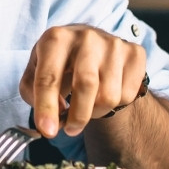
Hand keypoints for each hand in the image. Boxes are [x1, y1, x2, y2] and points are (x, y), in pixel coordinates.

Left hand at [20, 26, 147, 138]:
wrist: (91, 46)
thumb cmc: (59, 63)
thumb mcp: (35, 72)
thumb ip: (33, 93)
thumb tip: (57, 112)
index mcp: (56, 38)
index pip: (49, 77)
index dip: (46, 107)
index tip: (47, 130)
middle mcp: (86, 37)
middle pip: (86, 85)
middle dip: (77, 116)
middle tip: (70, 129)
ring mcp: (114, 44)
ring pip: (108, 96)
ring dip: (95, 112)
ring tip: (86, 105)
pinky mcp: (135, 54)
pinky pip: (127, 95)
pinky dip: (115, 105)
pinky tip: (105, 93)